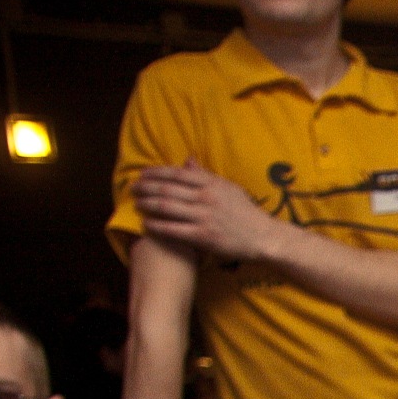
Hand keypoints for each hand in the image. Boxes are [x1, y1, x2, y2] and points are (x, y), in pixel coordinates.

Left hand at [134, 160, 286, 262]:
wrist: (264, 237)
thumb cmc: (246, 212)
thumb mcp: (228, 188)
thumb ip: (206, 175)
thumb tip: (188, 161)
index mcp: (211, 184)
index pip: (177, 173)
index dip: (156, 173)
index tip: (142, 174)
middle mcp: (206, 198)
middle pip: (167, 189)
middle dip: (146, 187)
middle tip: (133, 188)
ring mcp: (204, 217)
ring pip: (167, 207)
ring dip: (147, 204)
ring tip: (136, 204)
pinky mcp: (203, 236)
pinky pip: (174, 229)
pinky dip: (157, 226)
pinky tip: (146, 224)